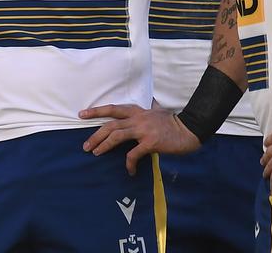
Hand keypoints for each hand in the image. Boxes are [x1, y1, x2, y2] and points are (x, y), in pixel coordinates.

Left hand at [80, 104, 200, 174]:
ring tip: (95, 153)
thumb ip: (150, 107)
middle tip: (85, 145)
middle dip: (95, 135)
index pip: (112, 109)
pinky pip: (134, 154)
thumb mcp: (158, 110)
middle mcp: (137, 119)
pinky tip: (129, 170)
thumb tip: (152, 100)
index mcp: (137, 111)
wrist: (190, 129)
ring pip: (117, 136)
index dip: (96, 111)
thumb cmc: (173, 122)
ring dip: (104, 145)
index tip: (81, 114)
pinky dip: (129, 163)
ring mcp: (143, 130)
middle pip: (110, 125)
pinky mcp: (151, 142)